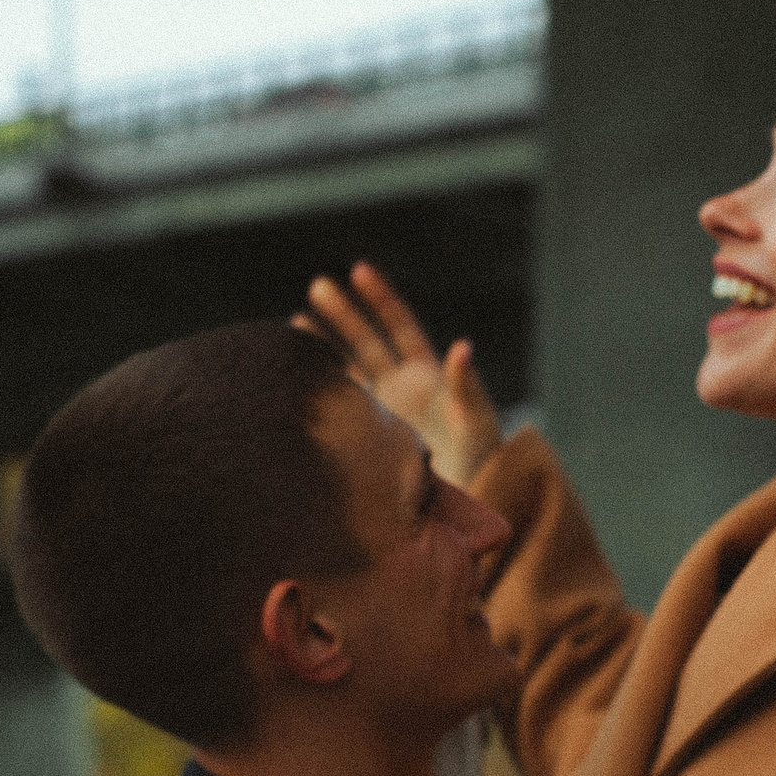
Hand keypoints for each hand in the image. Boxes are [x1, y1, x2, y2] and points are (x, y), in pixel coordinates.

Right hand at [296, 261, 503, 485]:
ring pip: (347, 370)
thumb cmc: (480, 460)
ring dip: (324, 346)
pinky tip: (297, 375)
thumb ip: (466, 385)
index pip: (399, 327)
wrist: (464, 504)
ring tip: (294, 324)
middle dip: (344, 313)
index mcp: (427, 375)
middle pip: (367, 341)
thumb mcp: (477, 419)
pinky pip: (340, 406)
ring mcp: (381, 412)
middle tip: (318, 286)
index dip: (380, 299)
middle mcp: (401, 389)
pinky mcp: (366, 437)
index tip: (358, 271)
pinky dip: (320, 388)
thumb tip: (462, 345)